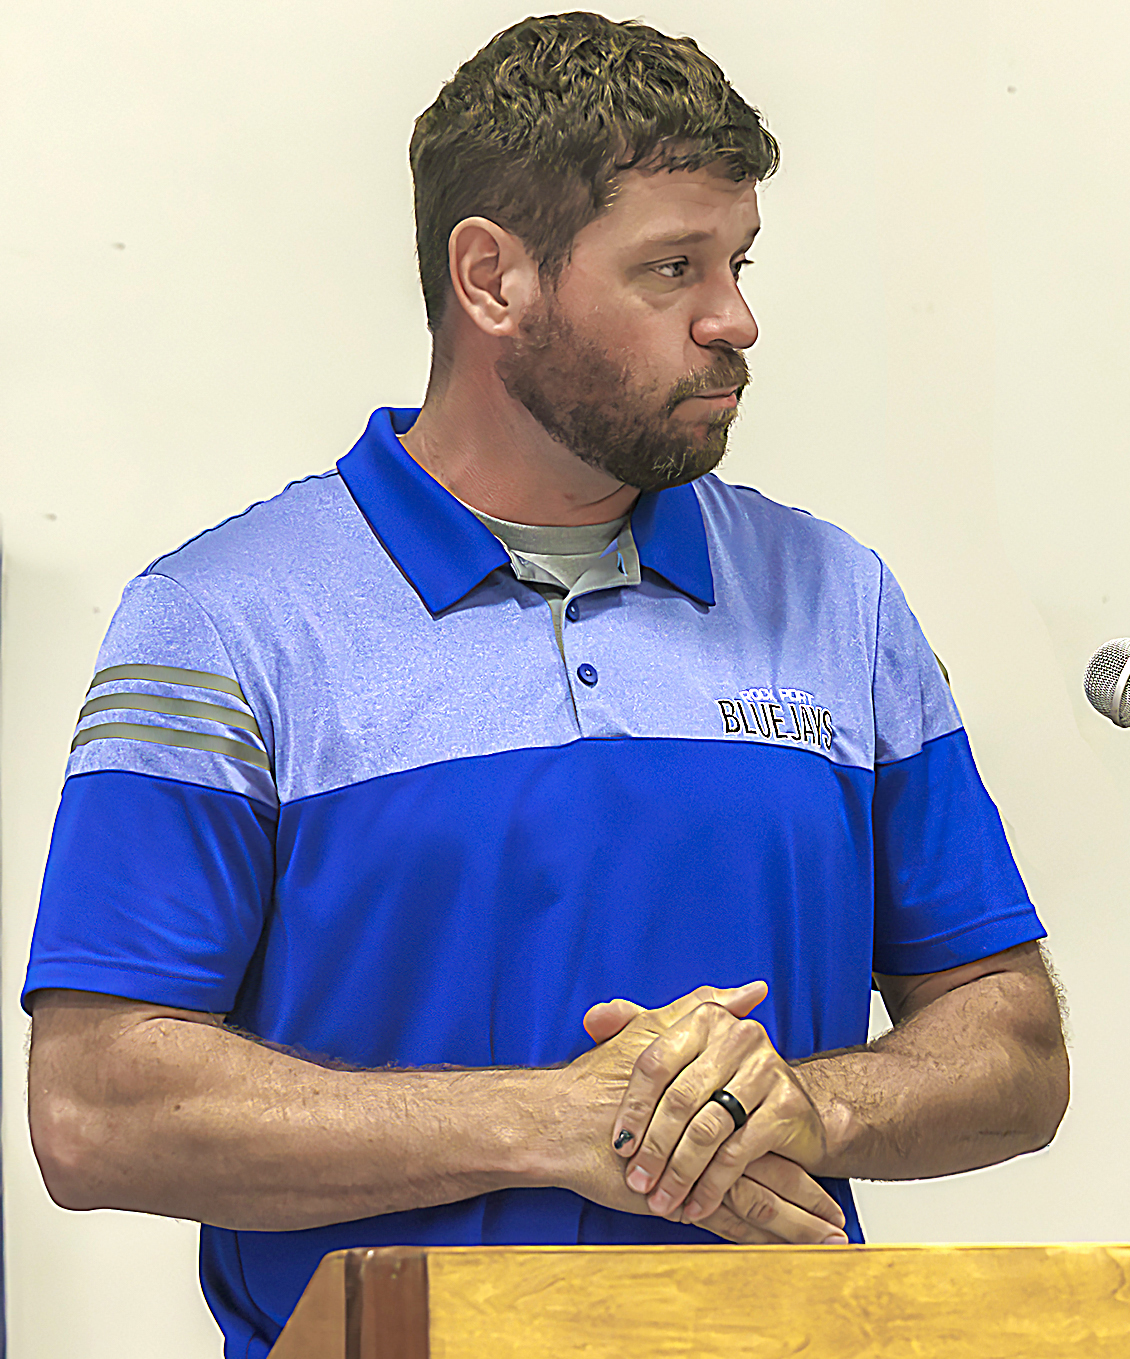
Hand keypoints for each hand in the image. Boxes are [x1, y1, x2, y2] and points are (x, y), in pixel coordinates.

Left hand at [583, 985, 839, 1234]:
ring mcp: (766, 1069)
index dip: (634, 1108)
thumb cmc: (722, 1080)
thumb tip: (591, 1020)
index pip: (655, 1063)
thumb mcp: (680, 1048)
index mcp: (705, 1018)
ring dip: (679, 1173)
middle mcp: (738, 1035)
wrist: (791, 1107)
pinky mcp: (785, 1106)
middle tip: (638, 1182)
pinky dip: (711, 1186)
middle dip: (654, 1148)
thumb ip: (633, 1027)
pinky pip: (736, 1153)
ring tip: (661, 1201)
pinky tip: (695, 1207)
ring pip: (706, 1130)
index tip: (619, 1146)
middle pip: (679, 1099)